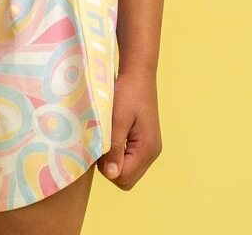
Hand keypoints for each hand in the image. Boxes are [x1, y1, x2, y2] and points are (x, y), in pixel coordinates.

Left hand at [96, 66, 161, 189]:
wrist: (138, 73)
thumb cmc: (127, 92)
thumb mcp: (117, 119)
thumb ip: (115, 148)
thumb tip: (111, 175)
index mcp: (147, 149)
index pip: (124, 178)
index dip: (107, 167)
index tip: (99, 146)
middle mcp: (152, 153)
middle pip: (126, 178)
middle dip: (110, 166)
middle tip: (102, 141)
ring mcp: (150, 148)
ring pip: (127, 170)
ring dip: (113, 158)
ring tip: (108, 135)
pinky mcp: (145, 142)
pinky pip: (129, 158)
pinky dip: (118, 152)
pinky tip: (113, 134)